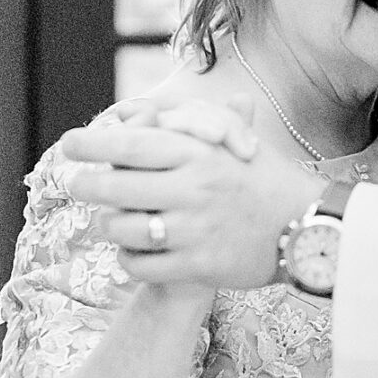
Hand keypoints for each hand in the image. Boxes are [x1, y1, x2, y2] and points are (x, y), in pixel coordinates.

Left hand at [62, 97, 319, 290]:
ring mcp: (194, 229)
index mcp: (199, 153)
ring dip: (109, 226)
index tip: (69, 143)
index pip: (131, 144)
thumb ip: (190, 126)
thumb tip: (146, 110)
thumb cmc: (266, 180)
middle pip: (115, 186)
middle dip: (85, 185)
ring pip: (123, 228)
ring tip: (110, 222)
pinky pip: (141, 265)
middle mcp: (193, 188)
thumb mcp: (235, 143)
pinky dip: (129, 260)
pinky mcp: (197, 266)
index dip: (93, 143)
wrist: (308, 227)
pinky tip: (132, 253)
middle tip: (75, 184)